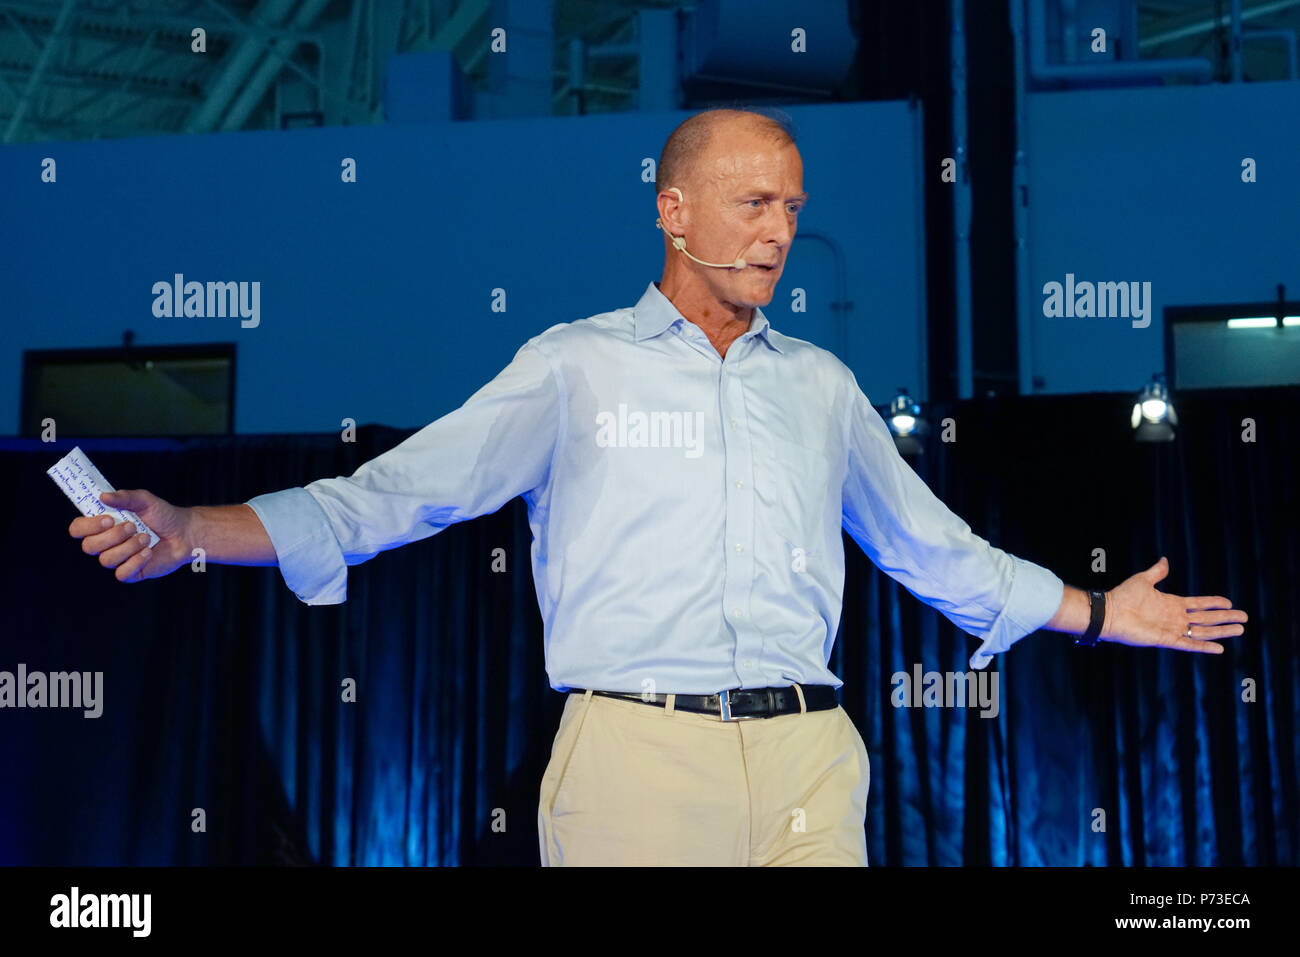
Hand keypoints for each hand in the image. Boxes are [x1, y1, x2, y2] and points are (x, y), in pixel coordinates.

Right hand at [68, 489, 193, 582]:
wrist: (185, 533)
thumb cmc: (163, 515)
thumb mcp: (145, 501)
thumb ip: (125, 497)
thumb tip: (103, 497)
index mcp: (103, 526)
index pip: (78, 529)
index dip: (87, 526)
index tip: (108, 518)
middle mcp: (106, 544)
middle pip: (89, 546)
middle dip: (111, 536)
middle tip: (132, 526)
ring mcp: (118, 559)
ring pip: (107, 559)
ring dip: (128, 547)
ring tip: (146, 537)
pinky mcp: (131, 572)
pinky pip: (122, 574)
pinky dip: (136, 562)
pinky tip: (148, 552)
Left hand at [1101, 556, 1246, 654]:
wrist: (1110, 612)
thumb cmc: (1123, 596)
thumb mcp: (1143, 580)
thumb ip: (1157, 572)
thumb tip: (1165, 560)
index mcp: (1172, 604)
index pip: (1199, 604)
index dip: (1214, 603)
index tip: (1230, 602)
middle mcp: (1175, 617)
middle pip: (1206, 618)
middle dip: (1225, 618)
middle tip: (1244, 618)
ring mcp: (1172, 629)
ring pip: (1203, 631)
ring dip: (1221, 631)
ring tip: (1240, 630)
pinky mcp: (1166, 640)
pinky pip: (1189, 644)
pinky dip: (1204, 646)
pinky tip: (1219, 648)